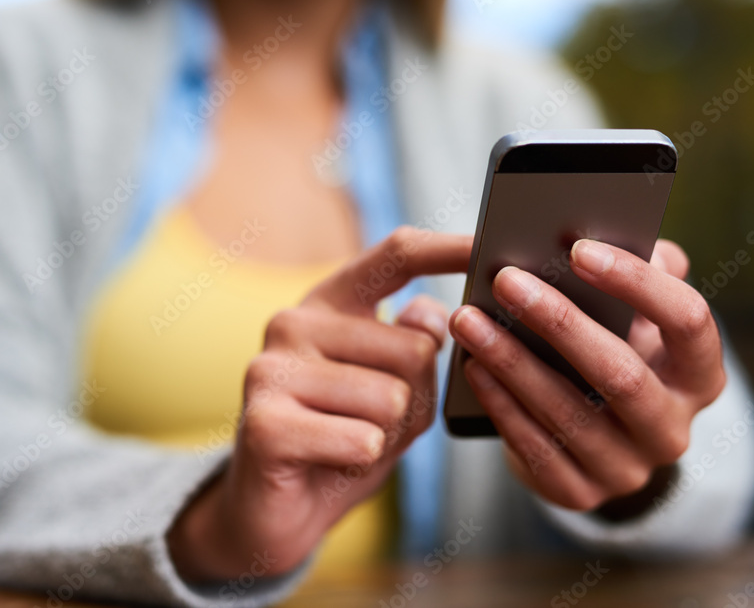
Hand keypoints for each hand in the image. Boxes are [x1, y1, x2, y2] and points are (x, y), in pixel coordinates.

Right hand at [167, 227, 471, 579]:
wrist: (275, 513)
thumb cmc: (342, 443)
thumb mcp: (396, 393)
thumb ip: (416, 350)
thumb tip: (435, 312)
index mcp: (330, 304)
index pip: (395, 256)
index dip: (447, 247)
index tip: (490, 241)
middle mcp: (293, 321)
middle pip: (413, 348)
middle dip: (414, 402)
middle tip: (371, 425)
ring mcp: (271, 368)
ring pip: (392, 398)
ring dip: (387, 437)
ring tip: (346, 444)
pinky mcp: (263, 421)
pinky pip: (362, 439)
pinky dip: (361, 462)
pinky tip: (327, 463)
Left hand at [448, 238, 724, 511]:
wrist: (595, 442)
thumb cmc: (613, 354)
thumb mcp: (635, 318)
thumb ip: (640, 271)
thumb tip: (615, 231)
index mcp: (699, 374)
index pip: (689, 322)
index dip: (638, 283)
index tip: (578, 248)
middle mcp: (672, 428)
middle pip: (620, 373)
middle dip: (559, 322)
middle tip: (505, 279)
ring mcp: (628, 469)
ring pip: (567, 411)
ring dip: (511, 360)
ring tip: (467, 318)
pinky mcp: (580, 493)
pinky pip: (535, 446)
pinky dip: (500, 402)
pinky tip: (472, 366)